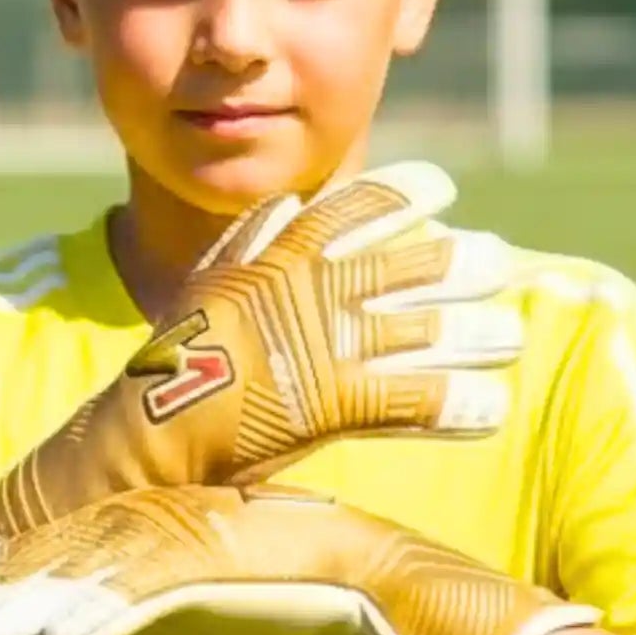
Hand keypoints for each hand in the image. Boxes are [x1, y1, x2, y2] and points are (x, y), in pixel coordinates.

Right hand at [0, 162, 520, 557]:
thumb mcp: (201, 295)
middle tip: (497, 261)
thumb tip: (280, 210)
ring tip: (510, 334)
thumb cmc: (161, 379)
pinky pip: (407, 401)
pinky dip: (453, 404)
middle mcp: (295, 297)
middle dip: (453, 265)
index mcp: (266, 264)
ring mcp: (312, 351)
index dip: (399, 195)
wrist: (125, 447)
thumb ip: (245, 249)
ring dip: (467, 333)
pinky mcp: (323, 408)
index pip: (344, 209)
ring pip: (412, 331)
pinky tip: (490, 409)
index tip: (443, 188)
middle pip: (395, 268)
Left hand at [0, 485, 599, 634]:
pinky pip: (161, 587)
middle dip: (10, 586)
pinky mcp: (255, 561)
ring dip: (30, 607)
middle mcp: (213, 516)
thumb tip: (198, 629)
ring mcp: (233, 533)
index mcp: (215, 521)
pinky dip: (100, 615)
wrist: (459, 618)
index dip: (38, 571)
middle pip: (90, 545)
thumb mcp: (288, 604)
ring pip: (108, 564)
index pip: (107, 542)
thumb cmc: (385, 623)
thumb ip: (236, 600)